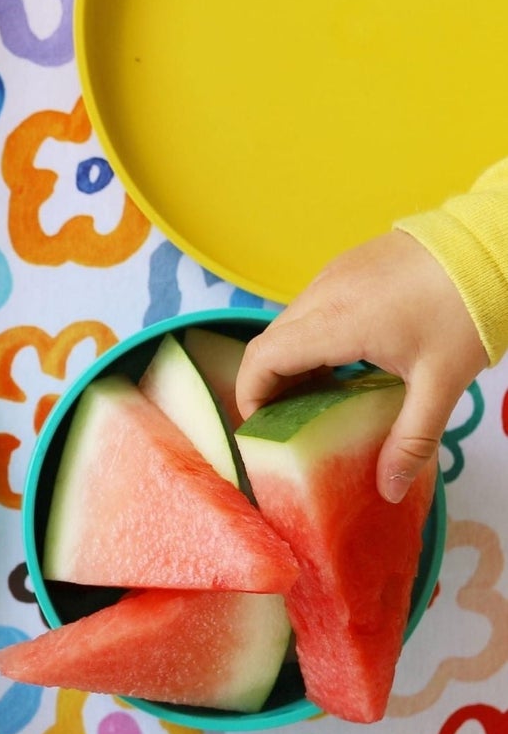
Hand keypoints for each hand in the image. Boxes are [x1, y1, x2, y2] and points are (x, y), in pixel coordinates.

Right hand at [236, 231, 486, 502]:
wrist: (490, 243)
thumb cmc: (465, 311)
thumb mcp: (441, 384)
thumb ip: (411, 440)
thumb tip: (389, 490)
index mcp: (333, 324)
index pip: (261, 359)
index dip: (250, 395)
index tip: (264, 426)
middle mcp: (321, 295)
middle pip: (268, 344)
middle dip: (269, 385)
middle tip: (291, 419)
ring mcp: (331, 275)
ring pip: (288, 324)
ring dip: (291, 360)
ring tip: (320, 393)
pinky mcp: (346, 265)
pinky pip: (310, 306)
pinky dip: (310, 337)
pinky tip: (345, 358)